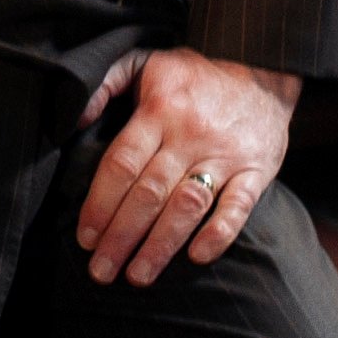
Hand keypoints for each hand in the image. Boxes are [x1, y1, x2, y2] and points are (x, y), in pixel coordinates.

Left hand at [73, 47, 297, 287]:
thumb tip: (74, 119)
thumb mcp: (145, 62)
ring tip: (137, 276)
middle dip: (121, 236)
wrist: (263, 70)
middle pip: (149, 193)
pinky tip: (196, 257)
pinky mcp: (257, 171)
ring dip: (161, 245)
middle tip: (101, 271)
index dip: (100, 203)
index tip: (85, 237)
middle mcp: (190, 135)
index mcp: (159, 110)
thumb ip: (106, 83)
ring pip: (188, 206)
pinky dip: (219, 234)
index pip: (122, 163)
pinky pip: (238, 207)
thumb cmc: (194, 75)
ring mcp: (225, 155)